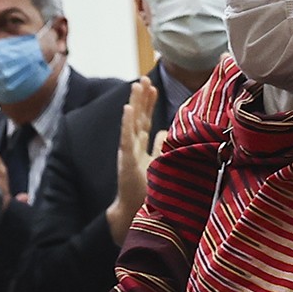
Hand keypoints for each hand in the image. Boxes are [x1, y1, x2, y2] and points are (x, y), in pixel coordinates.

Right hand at [107, 77, 160, 243]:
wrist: (132, 214)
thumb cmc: (145, 193)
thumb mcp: (157, 165)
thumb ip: (160, 148)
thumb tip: (167, 131)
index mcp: (140, 148)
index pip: (144, 121)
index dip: (148, 104)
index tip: (153, 86)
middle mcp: (133, 148)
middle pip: (138, 118)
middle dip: (142, 98)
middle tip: (145, 77)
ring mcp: (128, 153)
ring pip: (132, 123)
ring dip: (134, 103)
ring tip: (137, 85)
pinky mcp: (125, 161)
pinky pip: (126, 138)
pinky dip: (126, 123)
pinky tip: (128, 108)